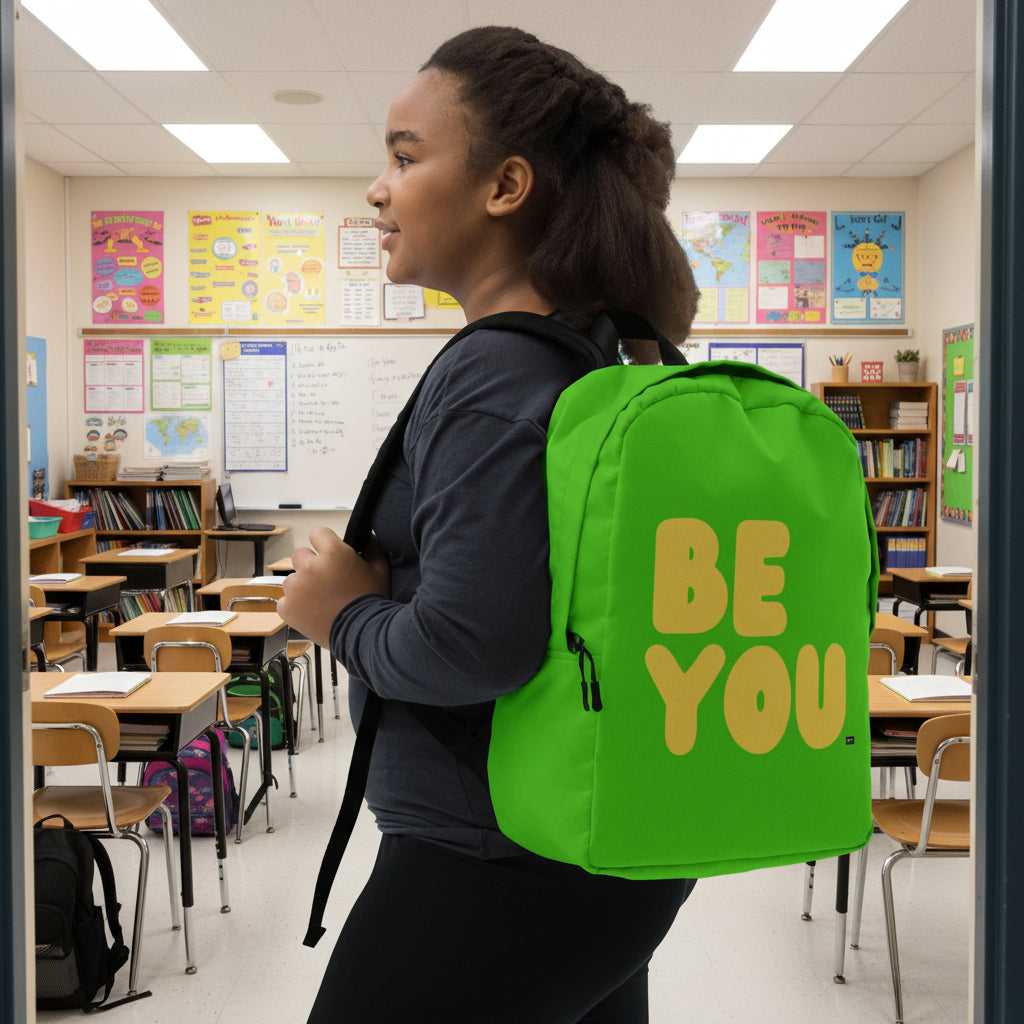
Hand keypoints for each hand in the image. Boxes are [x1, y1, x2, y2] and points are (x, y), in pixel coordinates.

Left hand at [277, 527, 389, 647]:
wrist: (362, 634)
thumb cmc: (372, 603)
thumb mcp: (381, 571)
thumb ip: (373, 548)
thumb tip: (368, 538)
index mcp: (333, 553)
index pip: (317, 533)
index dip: (324, 543)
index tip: (328, 553)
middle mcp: (311, 566)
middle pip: (300, 554)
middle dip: (310, 564)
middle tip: (325, 580)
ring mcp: (296, 587)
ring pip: (292, 579)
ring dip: (302, 586)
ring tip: (319, 600)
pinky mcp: (288, 607)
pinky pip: (285, 601)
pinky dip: (295, 606)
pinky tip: (311, 612)